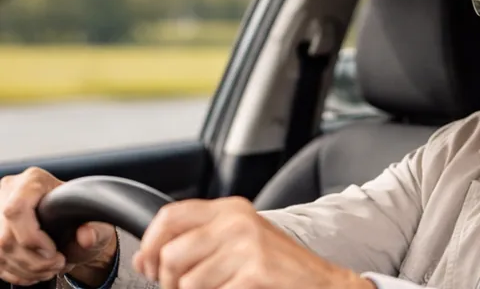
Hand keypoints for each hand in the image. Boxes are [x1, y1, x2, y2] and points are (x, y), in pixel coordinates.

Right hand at [0, 168, 116, 285]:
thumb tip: (86, 236)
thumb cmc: (84, 219)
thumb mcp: (98, 221)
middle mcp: (10, 192)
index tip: (52, 252)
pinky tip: (35, 272)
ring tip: (49, 269)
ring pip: (0, 251)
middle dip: (33, 260)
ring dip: (25, 268)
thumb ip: (97, 230)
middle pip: (6, 236)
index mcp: (34, 180)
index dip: (31, 237)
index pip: (17, 209)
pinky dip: (16, 272)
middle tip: (57, 264)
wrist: (75, 227)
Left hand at [135, 196, 374, 288]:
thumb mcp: (240, 239)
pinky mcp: (255, 271)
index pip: (170, 216)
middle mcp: (237, 221)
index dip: (150, 244)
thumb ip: (199, 240)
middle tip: (183, 288)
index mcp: (231, 209)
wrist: (321, 283)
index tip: (147, 265)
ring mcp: (247, 246)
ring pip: (187, 281)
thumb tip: (147, 257)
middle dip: (169, 280)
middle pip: (172, 253)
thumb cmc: (278, 266)